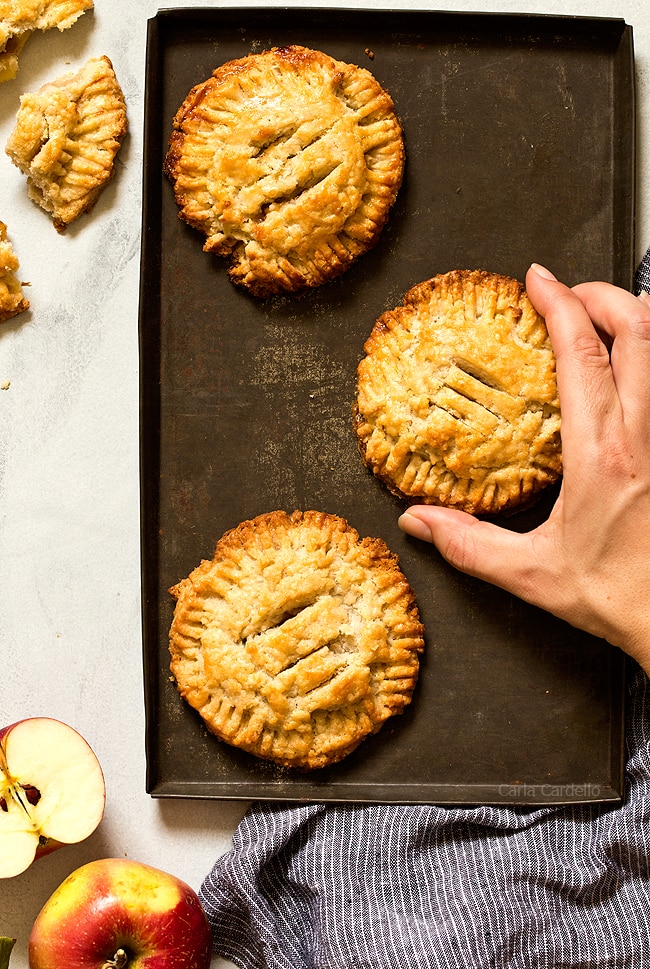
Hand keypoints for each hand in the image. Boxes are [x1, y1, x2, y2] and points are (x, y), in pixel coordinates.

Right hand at [399, 264, 649, 672]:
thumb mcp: (532, 574)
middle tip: (569, 293)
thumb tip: (419, 523)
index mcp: (602, 455)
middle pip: (638, 328)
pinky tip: (634, 367)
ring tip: (601, 317)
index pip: (582, 354)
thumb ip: (469, 545)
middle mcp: (646, 434)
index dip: (559, 304)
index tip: (538, 281)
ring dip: (635, 317)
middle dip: (601, 294)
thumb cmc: (620, 596)